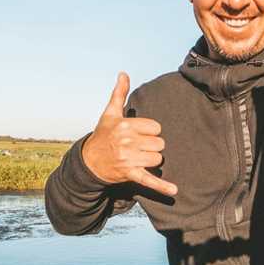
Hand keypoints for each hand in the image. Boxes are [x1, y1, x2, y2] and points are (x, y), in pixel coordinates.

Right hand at [81, 72, 177, 196]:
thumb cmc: (103, 135)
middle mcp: (126, 141)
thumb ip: (119, 93)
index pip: (156, 128)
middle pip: (159, 144)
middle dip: (151, 146)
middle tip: (136, 147)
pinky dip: (162, 187)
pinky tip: (174, 191)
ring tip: (137, 158)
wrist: (89, 161)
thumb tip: (123, 73)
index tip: (138, 134)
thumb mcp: (110, 113)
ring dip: (151, 160)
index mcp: (125, 125)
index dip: (150, 132)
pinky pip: (149, 180)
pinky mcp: (129, 174)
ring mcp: (128, 159)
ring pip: (157, 159)